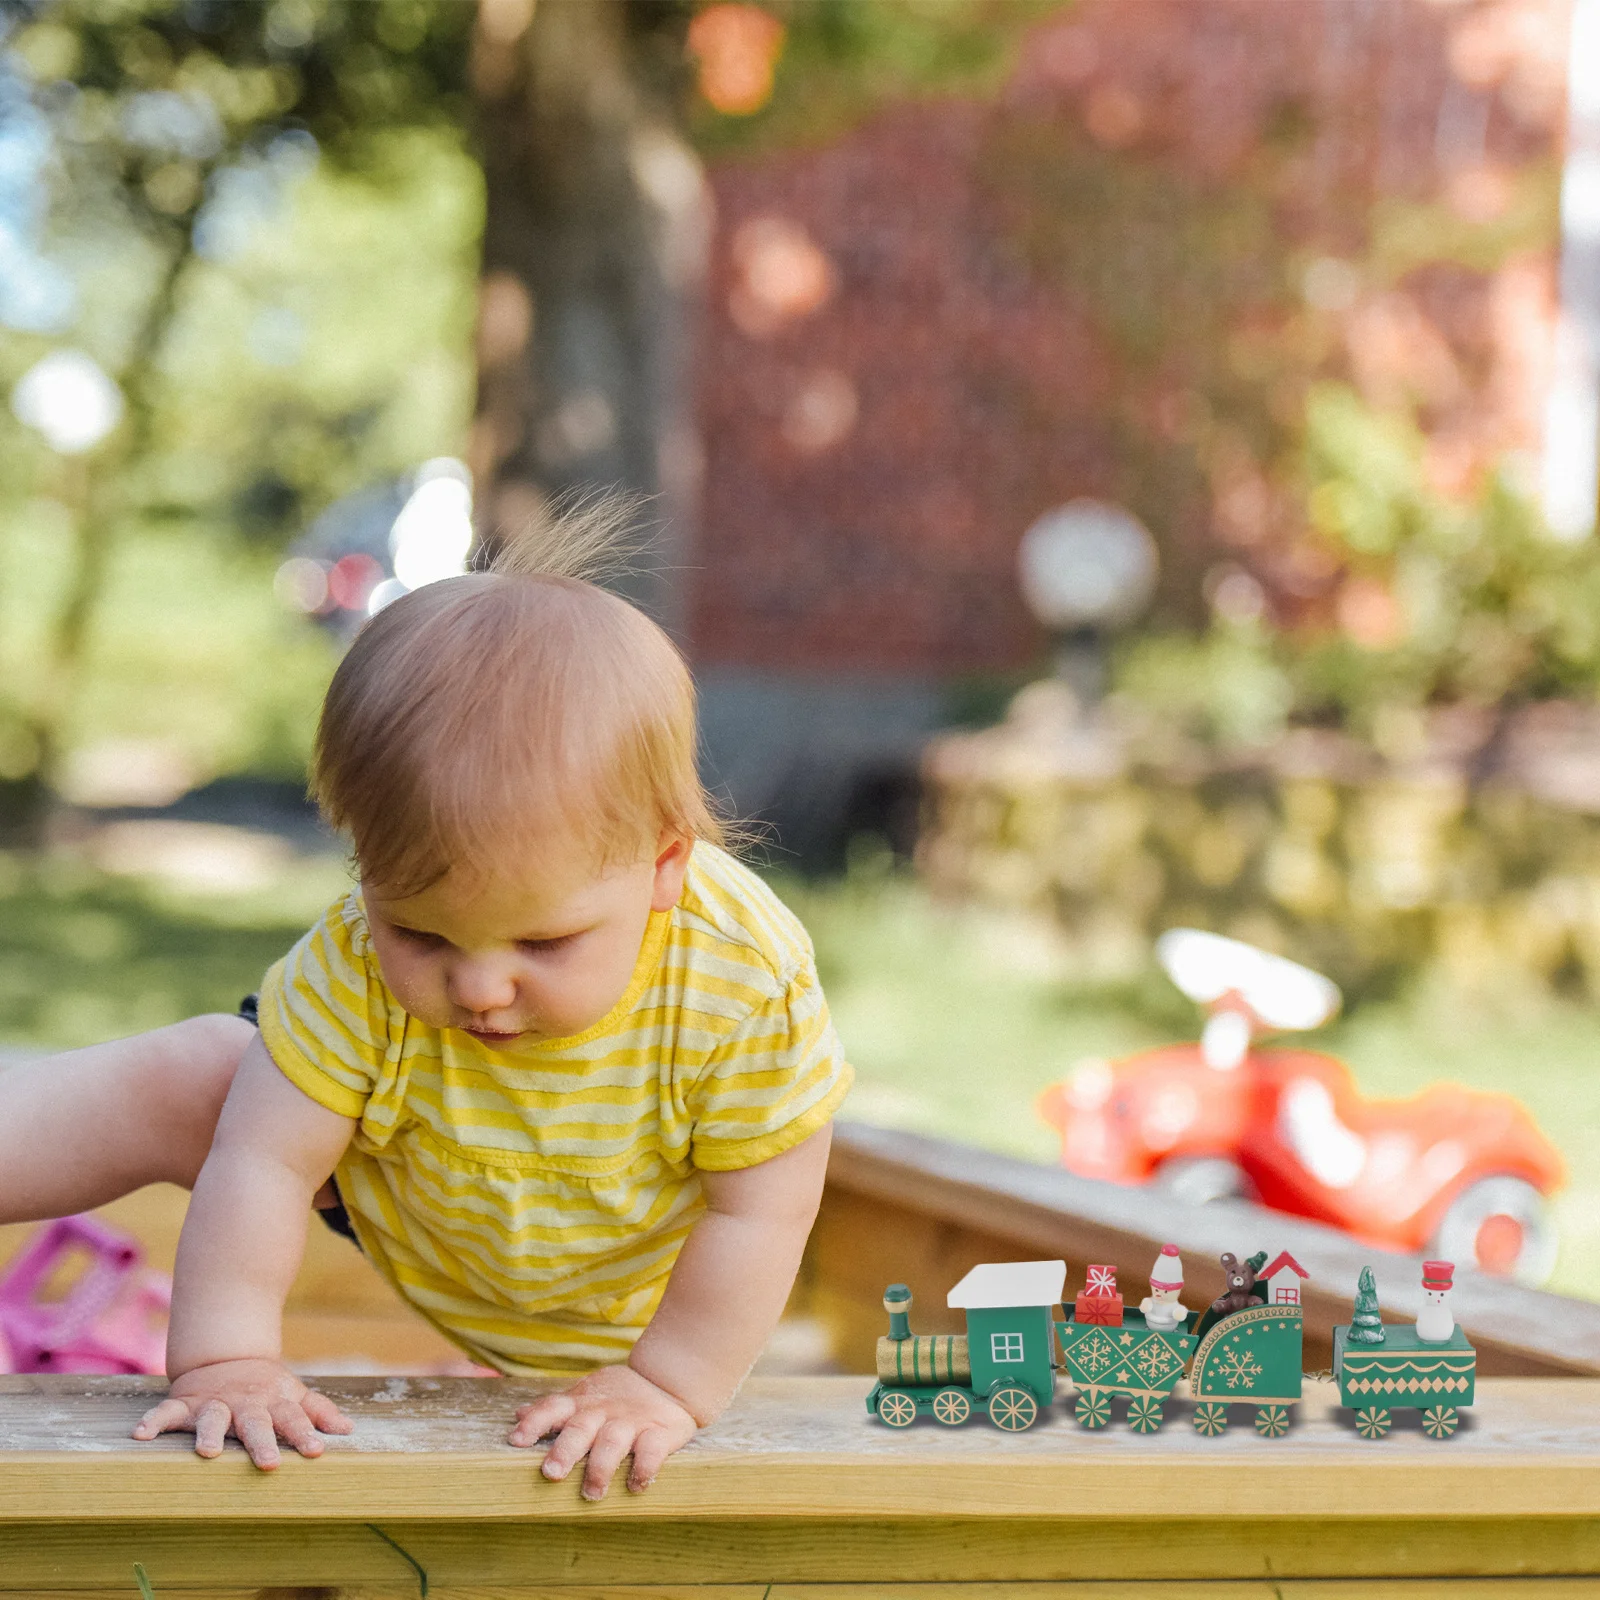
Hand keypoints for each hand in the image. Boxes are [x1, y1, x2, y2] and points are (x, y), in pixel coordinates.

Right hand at [131, 1358, 353, 1469]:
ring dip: (209, 1432)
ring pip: (211, 1417)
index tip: (317, 1451)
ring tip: (207, 1452)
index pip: (293, 1419)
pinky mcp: (184, 1404)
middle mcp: (244, 1404)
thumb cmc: (266, 1388)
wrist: (226, 1358)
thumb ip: (318, 1411)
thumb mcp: (293, 1394)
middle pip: (255, 1422)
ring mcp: (213, 1403)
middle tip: (269, 1463)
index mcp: (273, 1403)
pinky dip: (153, 1422)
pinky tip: (140, 1435)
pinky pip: (166, 1413)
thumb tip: (348, 1430)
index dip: (305, 1434)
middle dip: (262, 1441)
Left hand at [508, 1363, 696, 1498]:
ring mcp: (631, 1422)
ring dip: (601, 1468)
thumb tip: (517, 1414)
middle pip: (580, 1428)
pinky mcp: (659, 1433)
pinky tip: (635, 1485)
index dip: (534, 1423)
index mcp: (581, 1403)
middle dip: (565, 1450)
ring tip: (592, 1494)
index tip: (517, 1440)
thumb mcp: (585, 1395)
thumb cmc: (616, 1396)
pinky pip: (652, 1451)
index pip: (552, 1408)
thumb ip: (555, 1408)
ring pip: (613, 1442)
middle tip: (551, 1473)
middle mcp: (603, 1412)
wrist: (666, 1381)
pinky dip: (644, 1468)